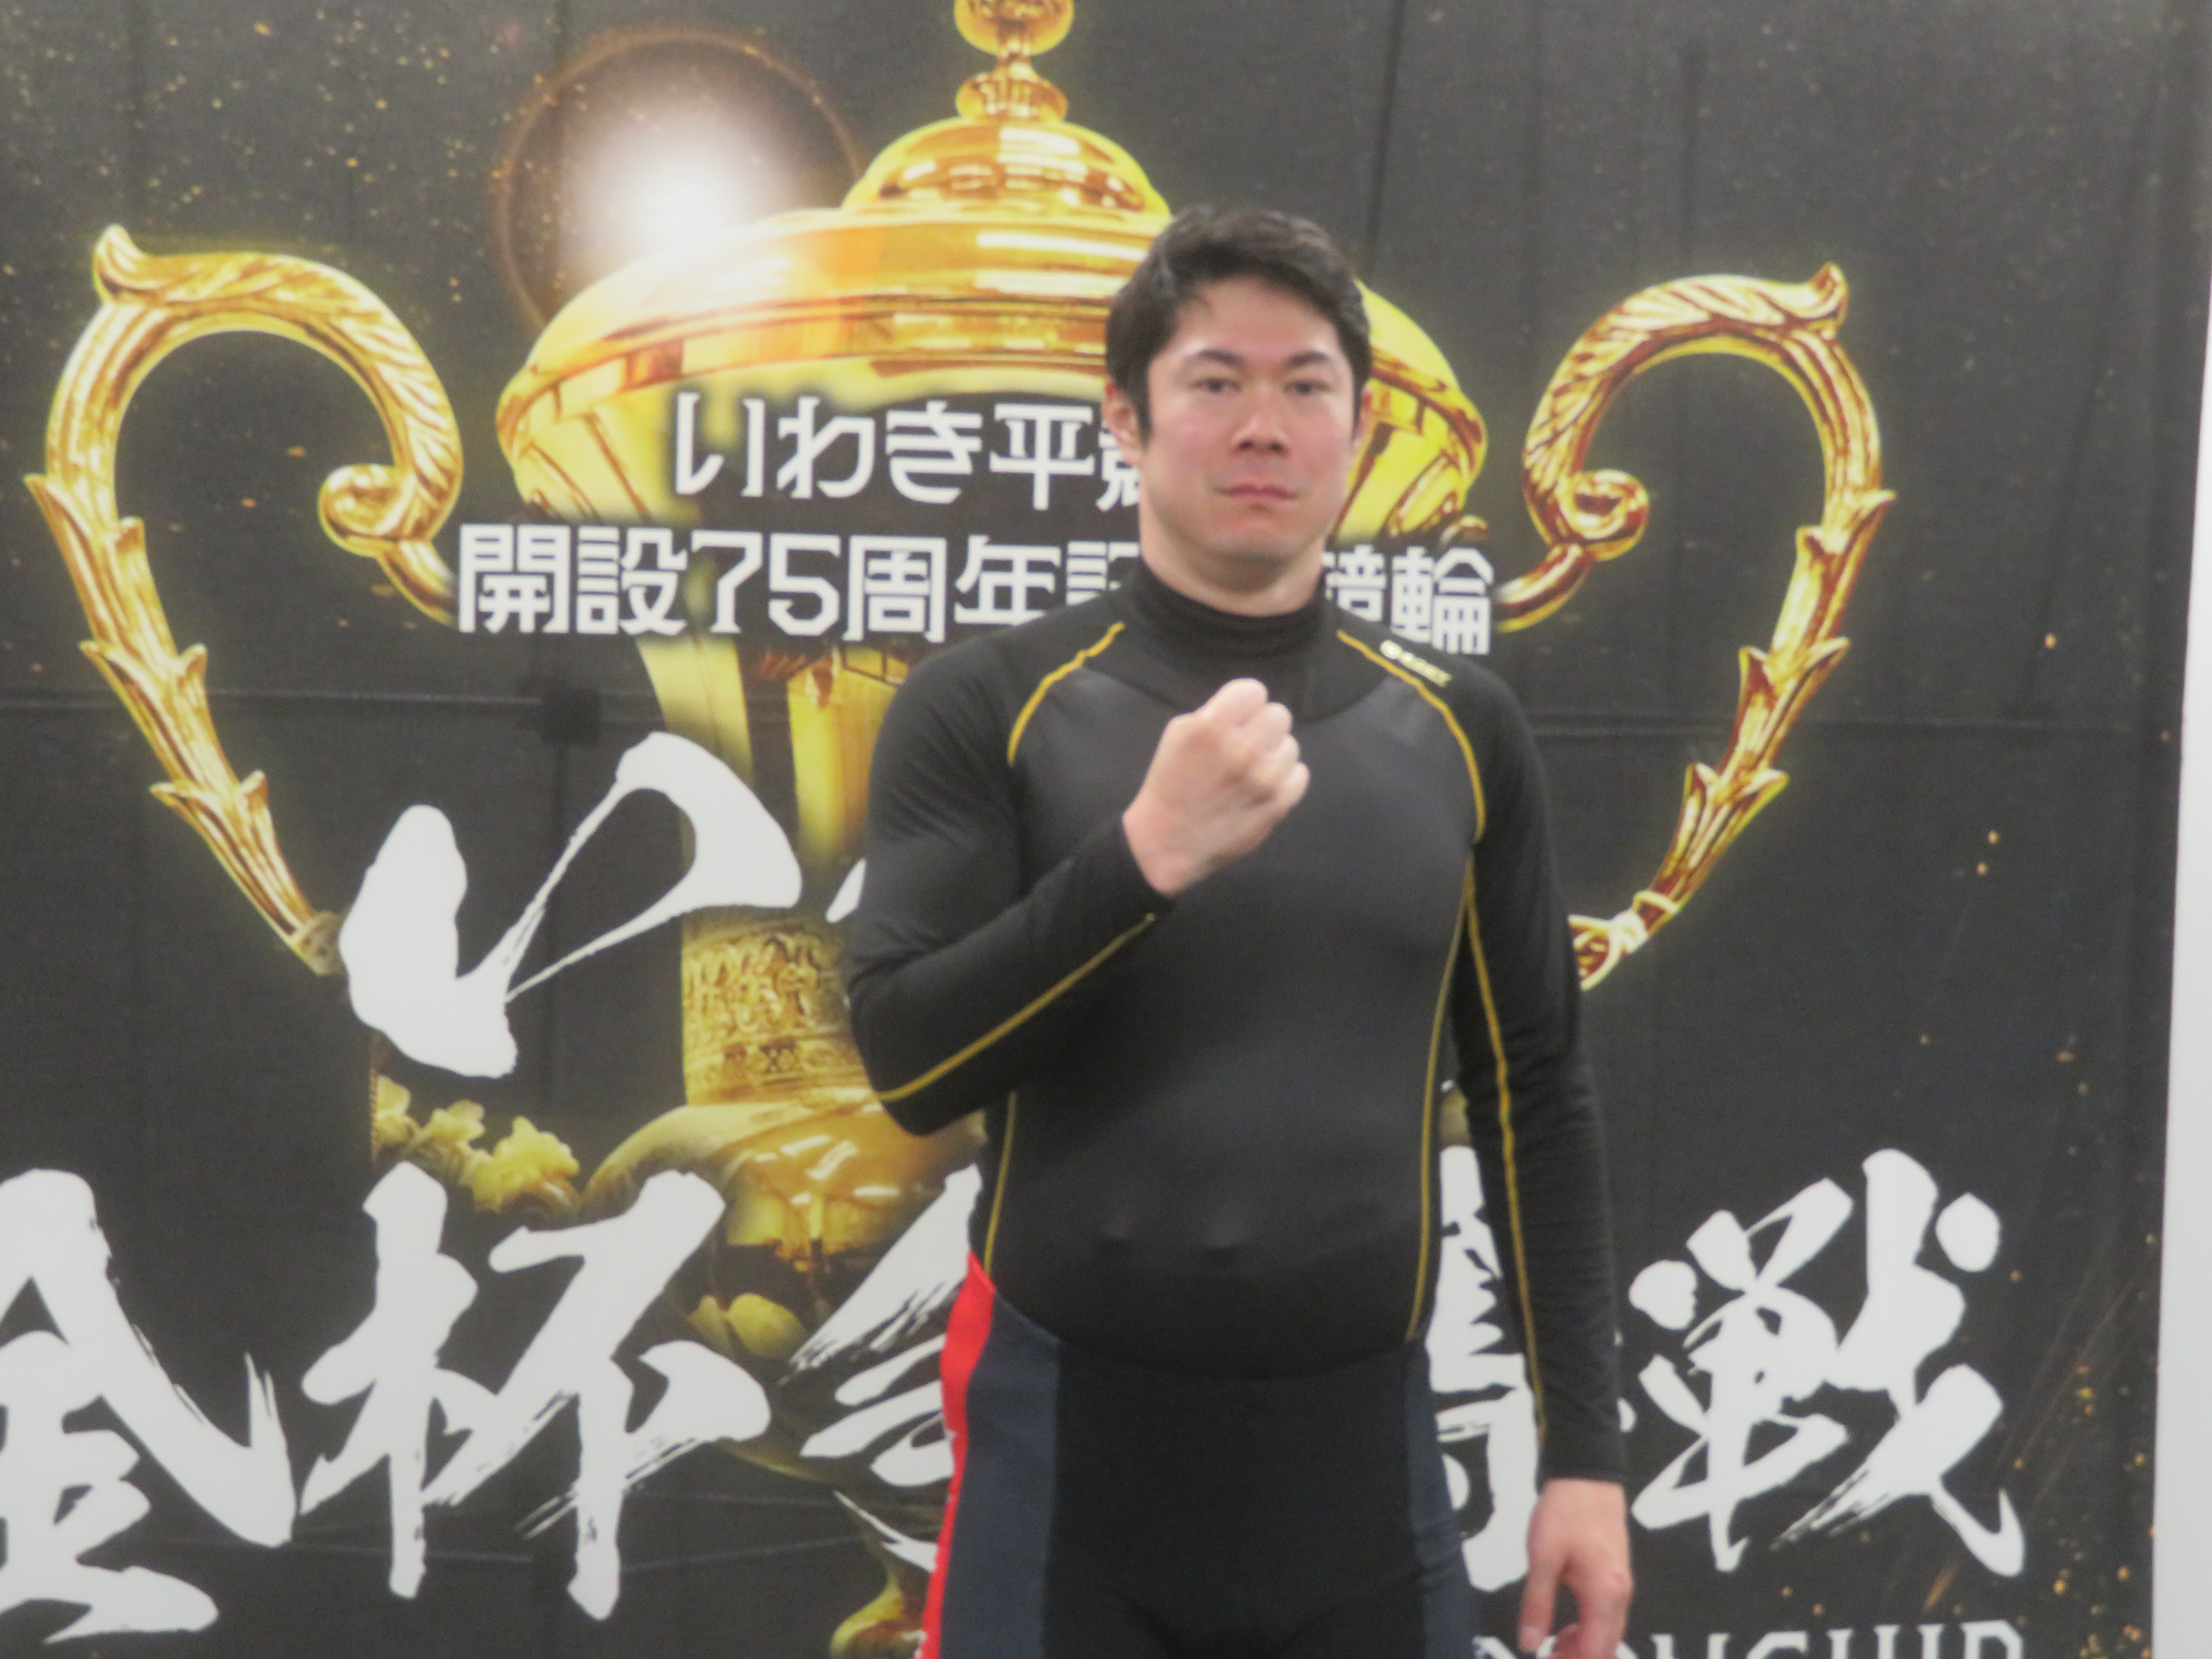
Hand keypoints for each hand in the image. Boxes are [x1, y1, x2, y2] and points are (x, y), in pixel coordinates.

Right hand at [1121, 678, 1307, 895]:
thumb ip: (1214, 714)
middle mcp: (1243, 748)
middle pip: (1279, 715)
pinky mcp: (1278, 804)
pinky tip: (1263, 789)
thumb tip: (1247, 710)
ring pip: (1290, 746)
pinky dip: (1284, 780)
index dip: (1244, 705)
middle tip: (1246, 746)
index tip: (1237, 719)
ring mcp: (1264, 778)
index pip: (1254, 691)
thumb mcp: (1178, 735)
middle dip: (1261, 728)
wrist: (1167, 842)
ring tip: (1251, 772)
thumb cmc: (1170, 784)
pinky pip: (1300, 775)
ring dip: (1272, 755)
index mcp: (1212, 726)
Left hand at [1519, 1478, 1631, 1656]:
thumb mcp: (1542, 1558)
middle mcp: (1619, 1595)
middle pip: (1606, 1647)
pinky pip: (1606, 1615)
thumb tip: (1528, 1644)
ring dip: (1582, 1646)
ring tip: (1550, 1645)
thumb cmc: (1564, 1513)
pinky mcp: (1614, 1573)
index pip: (1596, 1651)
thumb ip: (1536, 1603)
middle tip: (1546, 1656)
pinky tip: (1564, 1624)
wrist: (1586, 1474)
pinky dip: (1587, 1628)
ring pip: (1607, 1632)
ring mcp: (1620, 1584)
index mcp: (1605, 1595)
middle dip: (1577, 1658)